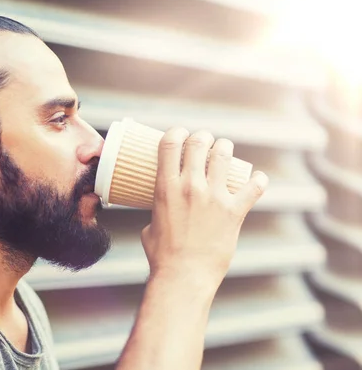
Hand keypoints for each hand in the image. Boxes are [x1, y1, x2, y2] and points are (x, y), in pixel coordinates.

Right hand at [141, 128, 267, 286]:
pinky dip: (258, 181)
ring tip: (224, 152)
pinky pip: (254, 187)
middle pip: (199, 142)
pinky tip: (258, 179)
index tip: (180, 134)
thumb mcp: (150, 226)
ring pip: (223, 154)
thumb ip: (157, 212)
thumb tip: (160, 211)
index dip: (176, 132)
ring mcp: (213, 197)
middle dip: (202, 137)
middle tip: (204, 143)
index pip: (170, 143)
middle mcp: (190, 186)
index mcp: (166, 187)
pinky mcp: (234, 211)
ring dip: (224, 148)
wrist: (184, 276)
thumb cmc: (162, 255)